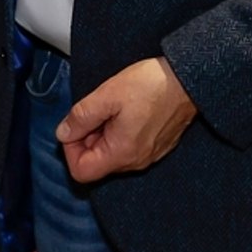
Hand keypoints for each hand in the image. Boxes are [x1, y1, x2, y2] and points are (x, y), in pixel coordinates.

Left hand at [58, 56, 196, 182]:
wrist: (189, 79)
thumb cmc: (150, 86)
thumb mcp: (107, 95)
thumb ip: (81, 117)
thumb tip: (63, 133)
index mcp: (121, 154)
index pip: (81, 171)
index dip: (70, 149)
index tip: (75, 125)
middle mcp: (135, 162)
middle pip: (96, 163)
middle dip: (86, 138)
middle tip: (94, 110)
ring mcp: (148, 155)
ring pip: (111, 154)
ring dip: (102, 133)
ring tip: (112, 107)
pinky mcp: (157, 146)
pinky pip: (128, 147)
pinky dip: (119, 132)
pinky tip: (126, 110)